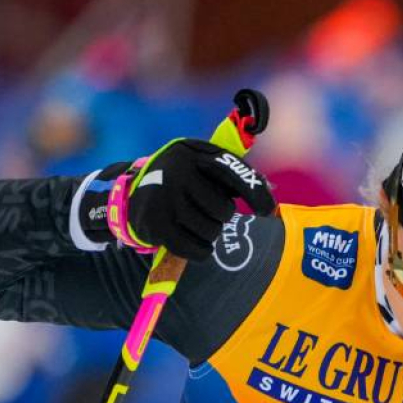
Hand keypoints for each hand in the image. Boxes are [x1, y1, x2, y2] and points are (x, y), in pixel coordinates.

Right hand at [120, 139, 275, 258]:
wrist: (133, 194)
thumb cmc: (184, 181)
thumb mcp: (204, 166)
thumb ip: (234, 175)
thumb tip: (268, 197)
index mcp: (195, 152)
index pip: (234, 172)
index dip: (255, 193)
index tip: (267, 210)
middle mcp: (177, 170)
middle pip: (224, 210)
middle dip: (221, 216)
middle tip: (206, 211)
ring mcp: (164, 196)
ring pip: (211, 231)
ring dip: (210, 233)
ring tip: (196, 223)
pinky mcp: (154, 222)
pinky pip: (193, 248)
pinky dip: (201, 251)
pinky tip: (198, 245)